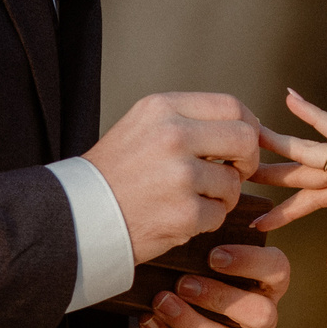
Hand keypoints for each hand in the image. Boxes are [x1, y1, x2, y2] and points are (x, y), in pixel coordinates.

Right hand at [83, 91, 263, 263]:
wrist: (78, 215)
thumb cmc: (115, 173)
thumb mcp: (143, 126)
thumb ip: (188, 120)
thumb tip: (245, 125)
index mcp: (163, 108)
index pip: (231, 106)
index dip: (248, 125)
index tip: (243, 144)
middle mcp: (173, 135)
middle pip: (245, 139)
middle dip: (246, 161)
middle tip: (234, 174)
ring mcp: (180, 175)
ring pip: (233, 182)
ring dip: (221, 196)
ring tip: (192, 199)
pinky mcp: (184, 213)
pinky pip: (219, 214)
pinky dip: (206, 221)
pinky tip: (179, 218)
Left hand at [135, 242, 292, 327]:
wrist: (181, 301)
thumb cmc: (199, 266)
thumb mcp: (207, 249)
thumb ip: (208, 239)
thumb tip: (191, 220)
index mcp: (270, 281)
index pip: (277, 270)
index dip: (249, 262)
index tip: (213, 255)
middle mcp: (264, 316)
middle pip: (259, 314)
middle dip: (219, 298)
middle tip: (183, 282)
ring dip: (191, 323)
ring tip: (161, 302)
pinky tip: (150, 320)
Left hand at [251, 90, 326, 271]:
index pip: (318, 195)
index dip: (289, 209)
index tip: (259, 223)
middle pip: (308, 169)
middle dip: (274, 173)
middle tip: (236, 172)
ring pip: (313, 150)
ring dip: (280, 144)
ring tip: (247, 136)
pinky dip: (315, 117)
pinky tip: (291, 101)